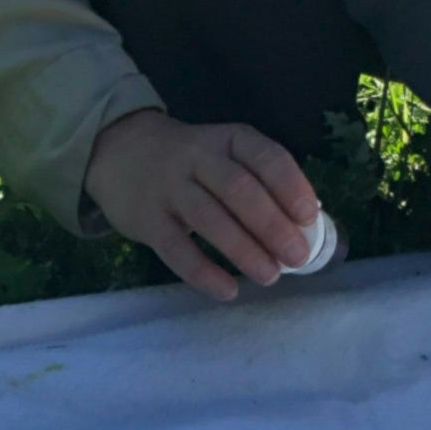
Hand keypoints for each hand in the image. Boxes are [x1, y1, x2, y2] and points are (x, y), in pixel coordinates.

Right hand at [82, 107, 322, 302]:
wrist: (120, 152)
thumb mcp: (226, 153)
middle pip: (239, 189)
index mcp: (230, 139)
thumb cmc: (194, 161)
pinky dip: (203, 272)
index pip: (266, 157)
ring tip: (270, 276)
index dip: (290, 186)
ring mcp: (169, 188)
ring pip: (209, 218)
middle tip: (298, 257)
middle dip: (272, 225)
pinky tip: (227, 290)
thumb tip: (307, 222)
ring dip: (243, 250)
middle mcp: (199, 157)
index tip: (310, 217)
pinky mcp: (145, 219)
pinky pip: (175, 249)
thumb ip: (260, 180)